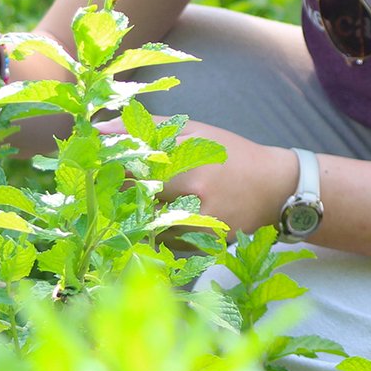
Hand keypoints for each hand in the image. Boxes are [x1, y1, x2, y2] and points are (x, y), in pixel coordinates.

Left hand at [103, 118, 299, 235]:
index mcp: (187, 152)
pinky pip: (163, 242)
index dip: (107, 165)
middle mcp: (193, 185)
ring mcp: (199, 217)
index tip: (94, 164)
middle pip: (134, 194)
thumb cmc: (231, 155)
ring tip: (145, 203)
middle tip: (110, 187)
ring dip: (136, 215)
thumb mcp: (195, 131)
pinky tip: (168, 219)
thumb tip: (99, 127)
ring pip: (145, 222)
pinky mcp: (204, 243)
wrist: (276, 188)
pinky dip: (157, 232)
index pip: (130, 161)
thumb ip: (148, 128)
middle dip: (118, 192)